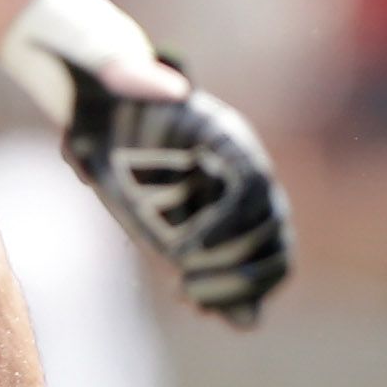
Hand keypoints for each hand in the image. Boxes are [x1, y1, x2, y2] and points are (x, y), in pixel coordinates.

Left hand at [62, 69, 293, 325]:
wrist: (115, 117)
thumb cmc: (110, 101)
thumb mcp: (112, 88)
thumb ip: (133, 80)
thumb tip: (173, 87)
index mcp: (224, 136)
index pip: (250, 184)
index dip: (223, 224)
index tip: (178, 253)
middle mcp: (247, 171)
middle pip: (270, 224)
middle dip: (231, 264)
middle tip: (182, 287)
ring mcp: (246, 205)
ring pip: (275, 253)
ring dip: (239, 286)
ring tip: (189, 297)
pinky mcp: (232, 234)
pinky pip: (257, 271)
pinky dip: (237, 297)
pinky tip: (202, 307)